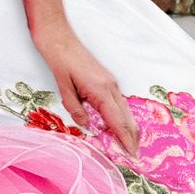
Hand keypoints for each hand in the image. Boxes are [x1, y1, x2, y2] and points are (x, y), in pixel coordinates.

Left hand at [31, 17, 138, 156]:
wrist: (59, 37)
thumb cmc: (59, 60)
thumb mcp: (63, 87)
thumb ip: (75, 108)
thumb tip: (86, 125)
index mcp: (101, 90)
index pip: (118, 121)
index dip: (125, 139)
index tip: (132, 155)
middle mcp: (111, 87)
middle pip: (127, 118)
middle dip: (132, 138)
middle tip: (135, 156)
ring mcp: (111, 83)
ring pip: (125, 111)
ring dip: (128, 128)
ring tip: (130, 146)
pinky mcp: (107, 81)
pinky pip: (118, 103)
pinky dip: (122, 118)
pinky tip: (119, 126)